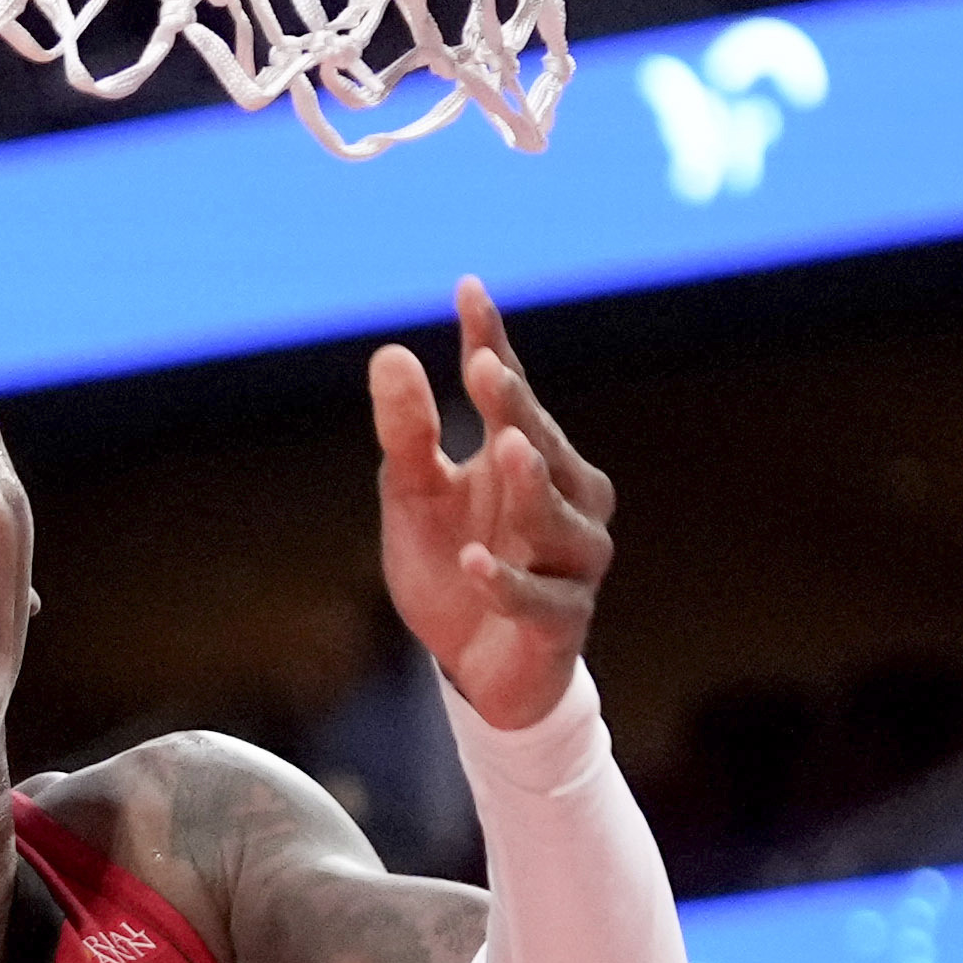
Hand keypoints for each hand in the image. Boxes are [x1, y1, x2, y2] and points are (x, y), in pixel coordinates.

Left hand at [368, 280, 615, 730]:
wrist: (476, 670)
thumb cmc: (452, 569)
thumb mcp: (413, 498)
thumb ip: (407, 434)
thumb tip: (390, 353)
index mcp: (528, 457)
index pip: (511, 390)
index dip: (491, 340)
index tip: (468, 291)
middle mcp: (565, 500)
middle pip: (541, 443)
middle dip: (516, 406)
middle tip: (485, 366)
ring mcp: (571, 563)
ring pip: (558, 519)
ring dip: (531, 486)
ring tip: (505, 450)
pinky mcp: (563, 623)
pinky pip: (540, 600)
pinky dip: (507, 581)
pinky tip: (473, 563)